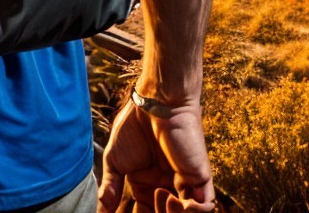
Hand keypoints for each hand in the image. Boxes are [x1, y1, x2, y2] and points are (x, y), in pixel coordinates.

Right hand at [98, 96, 215, 212]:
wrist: (154, 105)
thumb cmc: (133, 127)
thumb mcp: (114, 160)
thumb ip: (110, 185)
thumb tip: (102, 208)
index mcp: (148, 184)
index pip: (146, 211)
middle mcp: (168, 186)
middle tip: (142, 205)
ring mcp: (186, 184)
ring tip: (162, 196)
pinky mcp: (200, 177)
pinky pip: (206, 206)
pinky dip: (194, 211)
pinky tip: (177, 199)